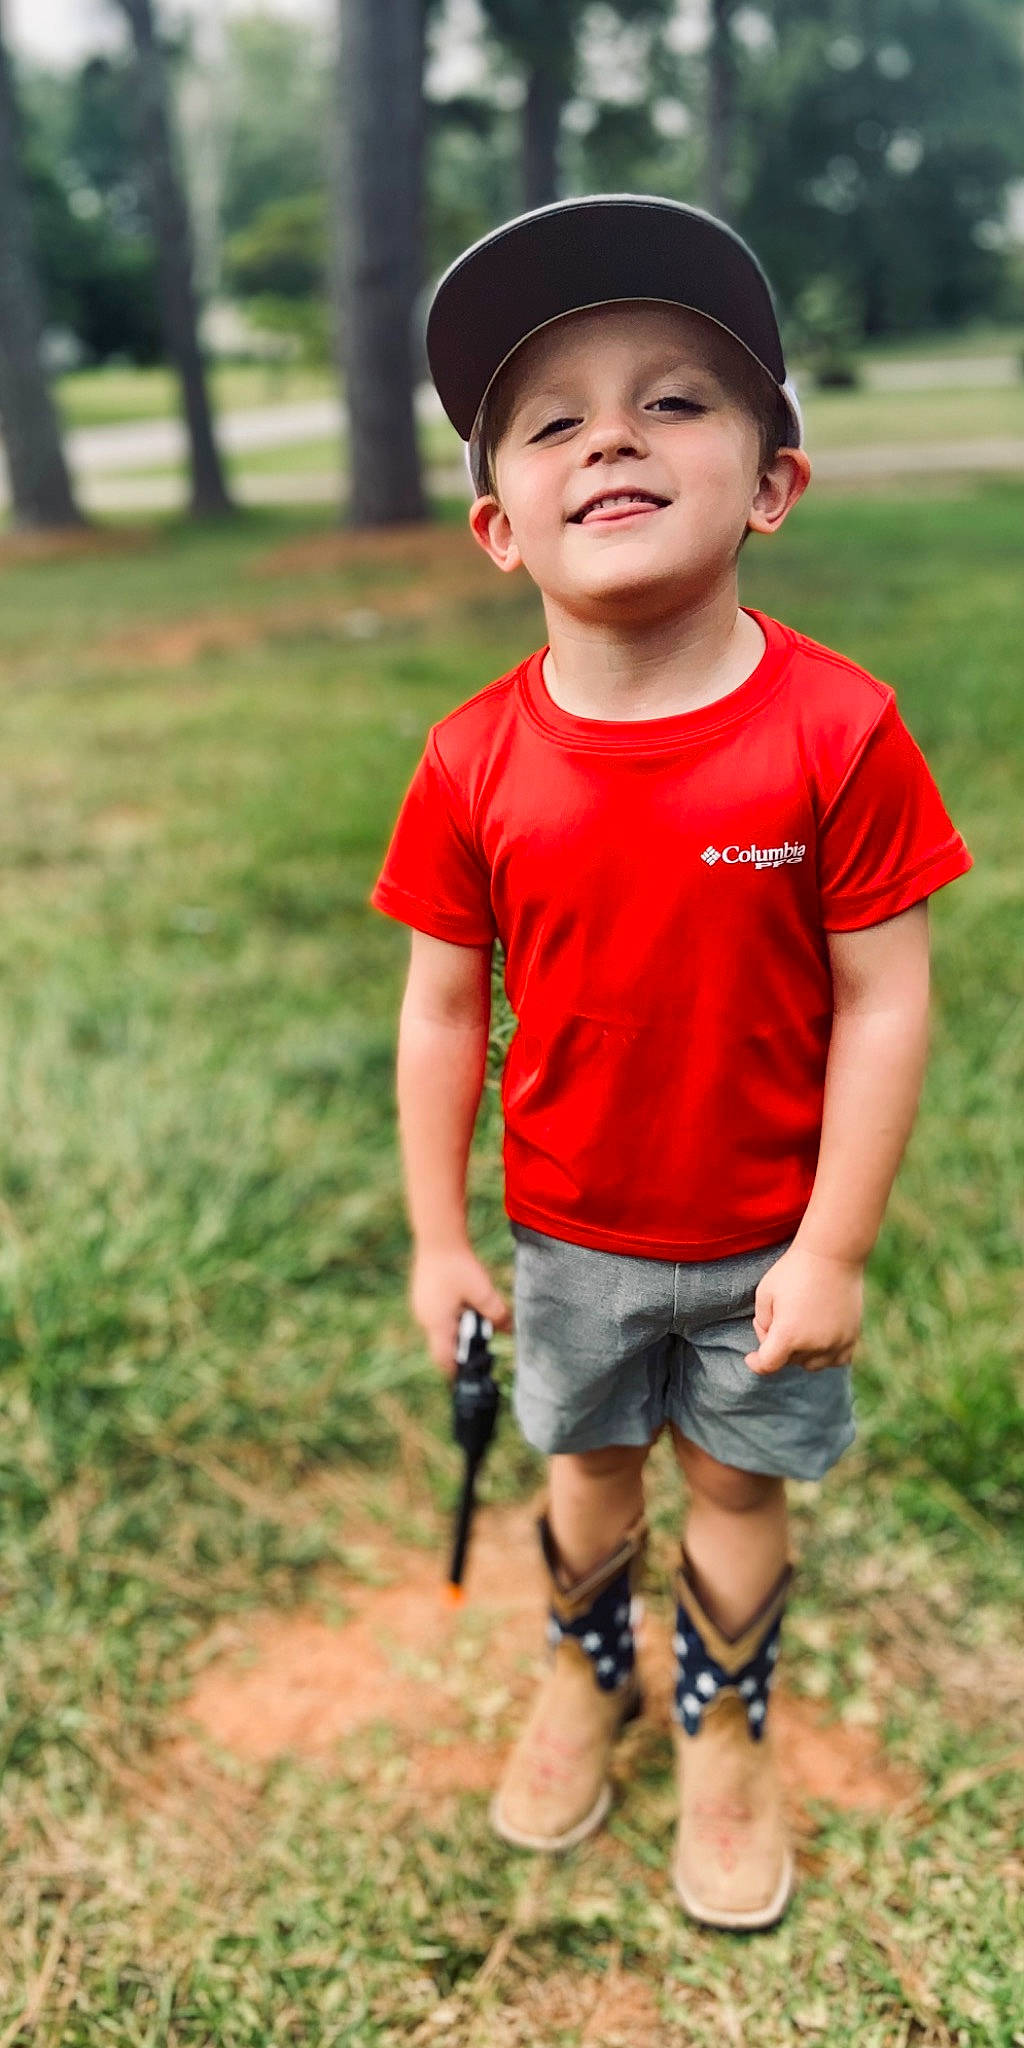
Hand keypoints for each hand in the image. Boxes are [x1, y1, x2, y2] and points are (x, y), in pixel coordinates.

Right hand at [410, 1243, 510, 1374]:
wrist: (438, 1236)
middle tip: (481, 1339)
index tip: (472, 1374)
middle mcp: (424, 1317)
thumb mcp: (484, 1293)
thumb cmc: (458, 1265)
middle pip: (442, 1344)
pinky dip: (452, 1315)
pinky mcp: (423, 1293)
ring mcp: (421, 1305)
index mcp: (436, 1323)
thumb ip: (497, 1315)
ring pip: (440, 1328)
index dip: (457, 1370)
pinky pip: (437, 1313)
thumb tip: (509, 1330)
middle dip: (462, 1345)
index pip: (444, 1359)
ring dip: (458, 1328)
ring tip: (476, 1316)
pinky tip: (465, 1301)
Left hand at [744, 1244, 863, 1375]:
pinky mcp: (852, 1336)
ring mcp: (836, 1342)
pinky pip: (837, 1360)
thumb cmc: (794, 1270)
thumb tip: (770, 1338)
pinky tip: (820, 1340)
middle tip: (777, 1317)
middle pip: (789, 1361)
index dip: (756, 1363)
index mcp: (788, 1335)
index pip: (768, 1364)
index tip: (751, 1357)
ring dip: (801, 1354)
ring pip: (812, 1364)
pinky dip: (826, 1355)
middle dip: (778, 1345)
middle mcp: (813, 1345)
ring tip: (799, 1328)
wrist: (833, 1254)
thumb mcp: (765, 1293)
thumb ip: (762, 1322)